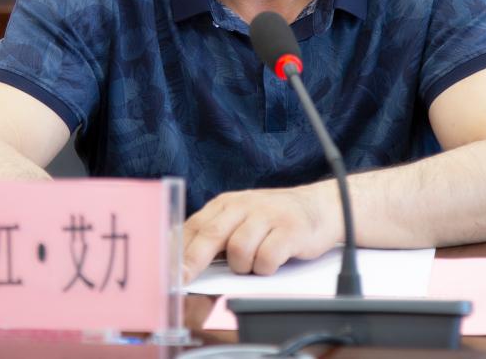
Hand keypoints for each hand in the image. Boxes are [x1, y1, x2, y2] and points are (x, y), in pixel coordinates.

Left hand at [182, 183, 340, 283]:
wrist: (320, 206)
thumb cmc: (273, 220)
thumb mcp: (241, 222)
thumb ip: (216, 243)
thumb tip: (186, 274)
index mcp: (225, 204)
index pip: (193, 227)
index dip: (177, 252)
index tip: (165, 272)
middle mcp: (244, 205)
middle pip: (210, 235)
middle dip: (193, 262)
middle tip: (183, 281)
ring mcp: (268, 215)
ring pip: (239, 250)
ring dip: (243, 266)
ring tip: (253, 263)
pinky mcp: (290, 229)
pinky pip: (267, 258)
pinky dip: (265, 268)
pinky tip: (271, 263)